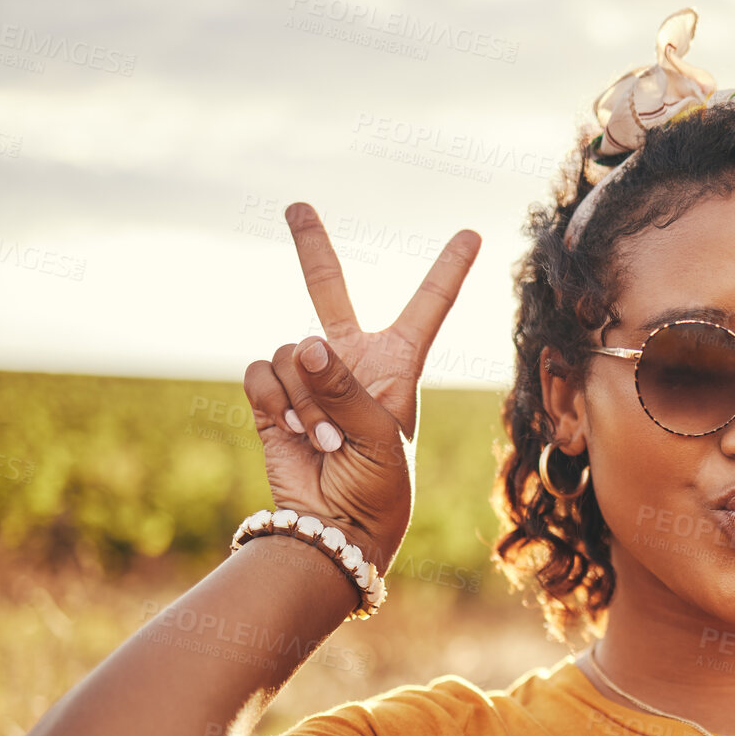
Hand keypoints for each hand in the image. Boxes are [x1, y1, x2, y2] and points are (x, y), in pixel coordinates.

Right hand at [243, 203, 480, 567]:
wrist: (336, 529)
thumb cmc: (379, 487)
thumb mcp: (379, 437)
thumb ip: (343, 387)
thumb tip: (303, 343)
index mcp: (398, 366)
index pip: (427, 307)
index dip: (448, 270)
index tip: (471, 233)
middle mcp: (351, 362)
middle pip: (328, 291)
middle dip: (311, 247)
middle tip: (295, 207)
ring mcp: (309, 378)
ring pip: (293, 351)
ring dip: (306, 399)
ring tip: (324, 438)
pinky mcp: (272, 398)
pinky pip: (263, 372)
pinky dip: (275, 402)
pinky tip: (292, 431)